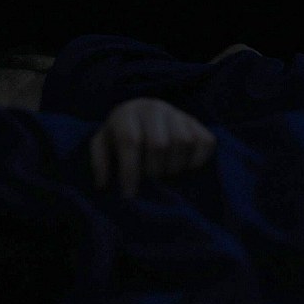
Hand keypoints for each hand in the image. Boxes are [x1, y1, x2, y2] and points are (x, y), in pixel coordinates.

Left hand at [90, 98, 215, 197]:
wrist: (142, 113)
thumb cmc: (119, 134)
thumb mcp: (102, 144)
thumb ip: (99, 162)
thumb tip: (102, 184)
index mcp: (126, 114)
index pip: (130, 141)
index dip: (130, 170)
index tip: (129, 194)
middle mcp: (153, 109)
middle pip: (159, 144)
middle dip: (153, 170)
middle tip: (149, 179)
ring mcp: (177, 113)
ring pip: (183, 142)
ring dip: (174, 166)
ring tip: (164, 172)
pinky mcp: (196, 122)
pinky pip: (205, 142)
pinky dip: (197, 160)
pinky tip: (183, 166)